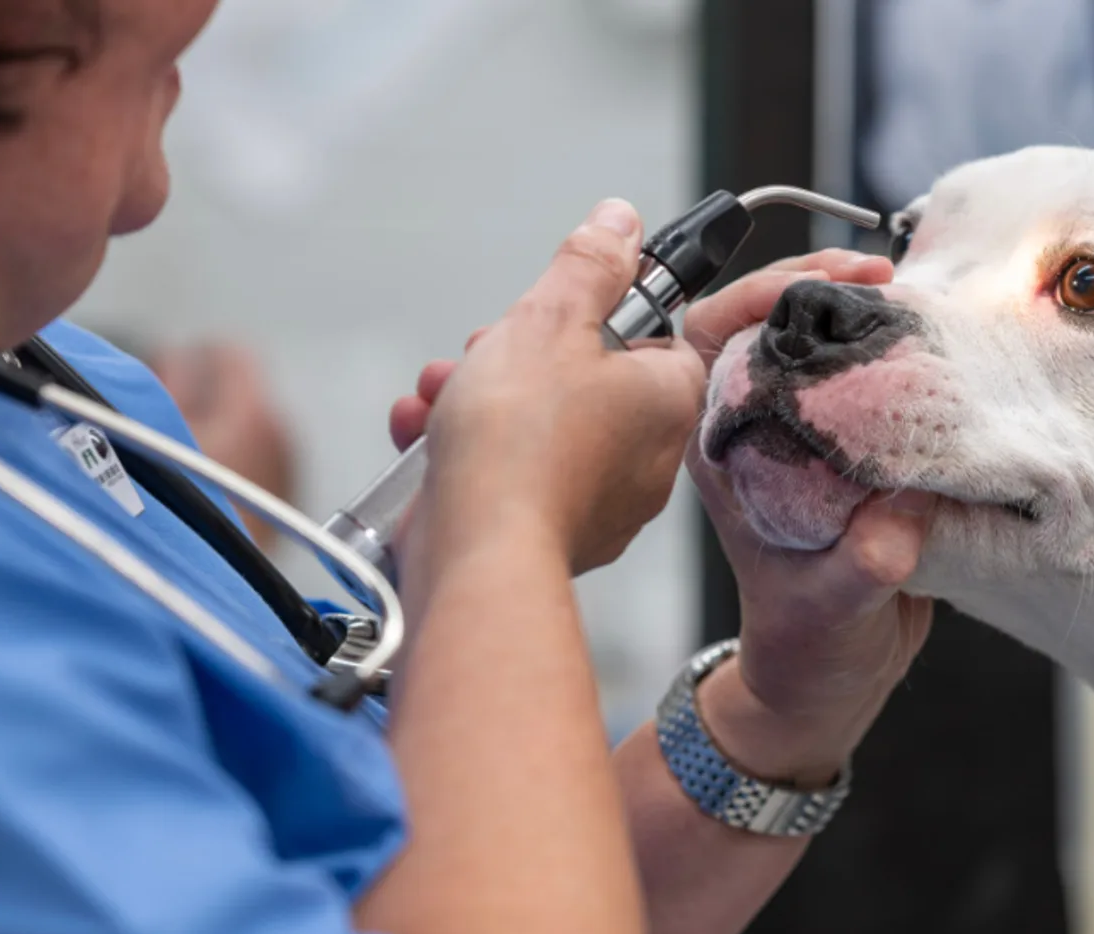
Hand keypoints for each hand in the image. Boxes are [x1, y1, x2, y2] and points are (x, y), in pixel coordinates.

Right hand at [149, 342, 295, 548]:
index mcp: (254, 411)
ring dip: (222, 427)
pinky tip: (203, 477)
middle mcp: (283, 433)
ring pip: (252, 427)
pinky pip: (261, 459)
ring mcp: (290, 466)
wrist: (210, 582)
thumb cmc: (179, 515)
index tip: (173, 361)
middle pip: (244, 391)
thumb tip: (171, 360)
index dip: (198, 354)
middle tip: (168, 406)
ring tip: (179, 448)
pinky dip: (235, 456)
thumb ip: (163, 385)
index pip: (233, 353)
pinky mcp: (287, 497)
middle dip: (208, 393)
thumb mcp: (151, 437)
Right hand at [394, 200, 700, 575]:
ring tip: (442, 396)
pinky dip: (465, 450)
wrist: (478, 550)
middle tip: (486, 356)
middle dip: (514, 356)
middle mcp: (646, 456)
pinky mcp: (548, 530)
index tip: (551, 313)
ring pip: (537, 423)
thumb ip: (589, 265)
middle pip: (584, 377)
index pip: (652, 335)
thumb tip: (620, 223)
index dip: (593, 316)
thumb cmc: (521, 444)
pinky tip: (426, 437)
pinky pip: (510, 472)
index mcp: (667, 398)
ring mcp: (600, 500)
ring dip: (477, 398)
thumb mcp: (551, 319)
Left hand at [680, 250, 936, 787]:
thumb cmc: (804, 647)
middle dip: (826, 285)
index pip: (712, 337)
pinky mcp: (856, 447)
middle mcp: (759, 430)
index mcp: (724, 449)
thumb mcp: (828, 610)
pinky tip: (942, 345)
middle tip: (882, 272)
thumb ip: (863, 566)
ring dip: (871, 316)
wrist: (833, 680)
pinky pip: (873, 382)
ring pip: (827, 347)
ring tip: (917, 298)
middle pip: (775, 324)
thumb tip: (902, 523)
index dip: (759, 297)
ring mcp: (807, 435)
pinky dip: (905, 358)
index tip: (820, 285)